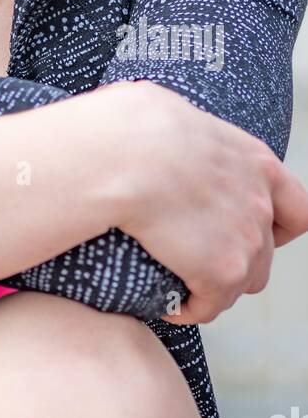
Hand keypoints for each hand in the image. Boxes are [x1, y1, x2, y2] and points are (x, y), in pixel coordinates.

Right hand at [104, 79, 307, 323]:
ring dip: (214, 286)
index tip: (254, 229)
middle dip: (237, 259)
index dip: (277, 224)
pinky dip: (189, 308)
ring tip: (183, 283)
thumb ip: (181, 127)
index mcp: (254, 160)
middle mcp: (260, 202)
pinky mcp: (222, 273)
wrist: (127, 157)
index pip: (295, 206)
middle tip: (200, 257)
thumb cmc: (134, 126)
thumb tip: (153, 118)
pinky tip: (169, 304)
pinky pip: (209, 305)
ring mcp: (247, 240)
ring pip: (242, 282)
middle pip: (266, 252)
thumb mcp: (168, 109)